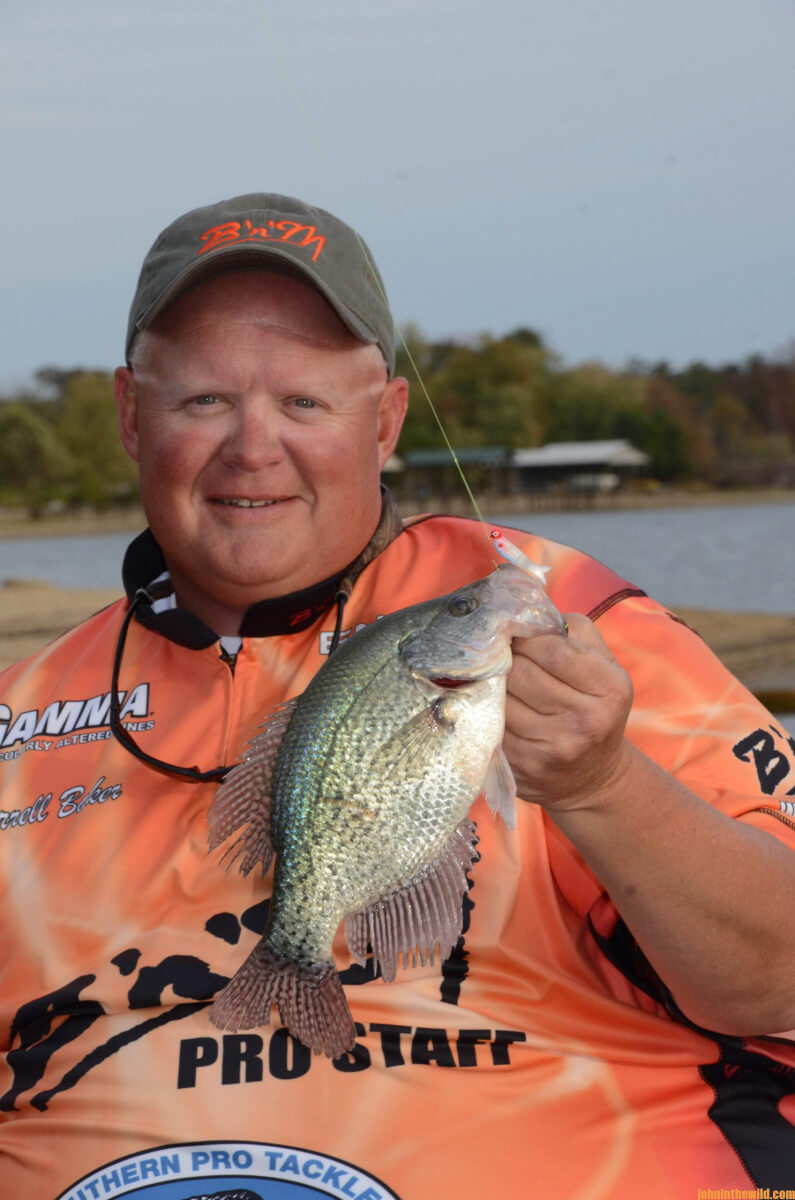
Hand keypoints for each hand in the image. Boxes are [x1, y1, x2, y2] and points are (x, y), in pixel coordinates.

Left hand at [503, 613, 633, 812]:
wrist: (594, 778)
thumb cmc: (594, 707)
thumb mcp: (604, 667)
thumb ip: (575, 631)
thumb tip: (531, 610)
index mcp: (609, 689)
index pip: (553, 649)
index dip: (528, 639)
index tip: (519, 639)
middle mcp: (585, 721)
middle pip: (521, 673)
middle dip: (506, 660)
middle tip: (502, 657)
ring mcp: (553, 747)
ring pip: (500, 698)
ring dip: (492, 685)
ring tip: (496, 680)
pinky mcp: (524, 766)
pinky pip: (490, 725)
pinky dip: (485, 711)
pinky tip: (490, 706)